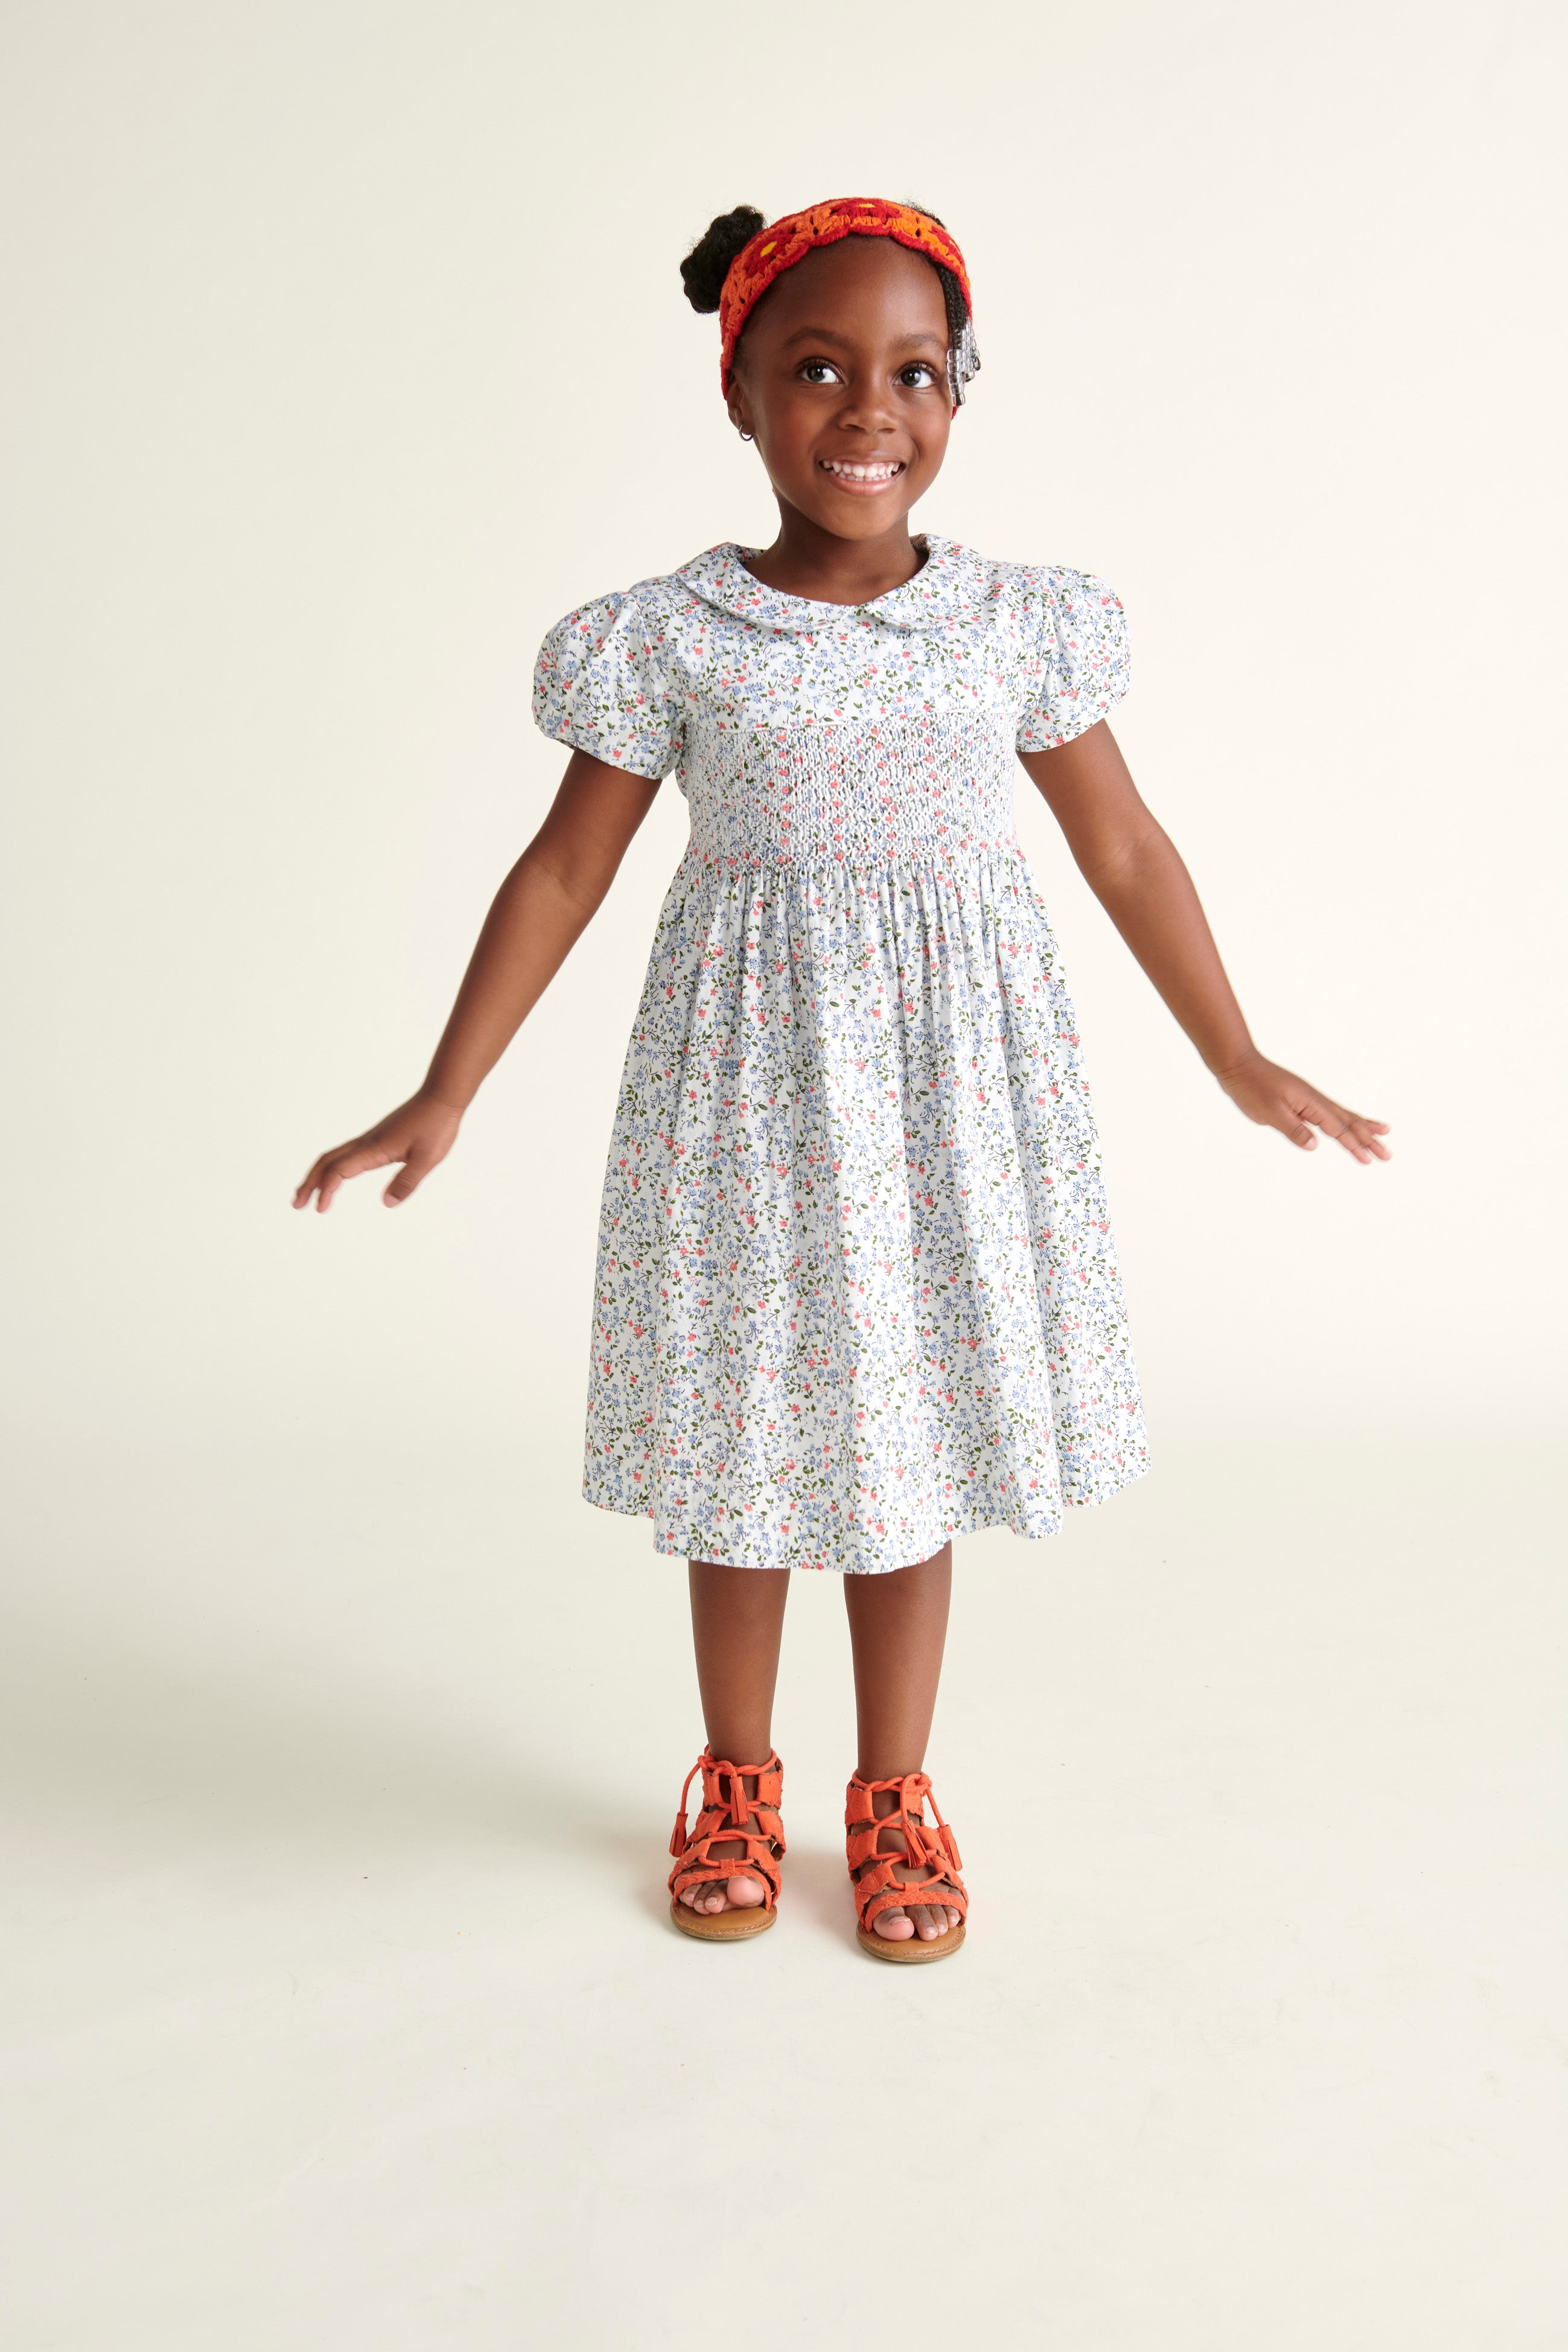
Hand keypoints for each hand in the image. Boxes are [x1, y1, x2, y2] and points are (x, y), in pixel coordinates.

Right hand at [292, 1091, 462, 1211]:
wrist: (441, 1097)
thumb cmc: (436, 1126)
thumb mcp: (427, 1159)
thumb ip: (407, 1182)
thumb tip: (387, 1204)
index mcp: (374, 1149)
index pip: (340, 1171)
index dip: (326, 1190)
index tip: (320, 1210)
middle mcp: (366, 1143)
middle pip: (327, 1162)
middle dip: (309, 1183)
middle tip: (297, 1204)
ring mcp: (370, 1139)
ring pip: (334, 1156)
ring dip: (318, 1174)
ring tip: (308, 1193)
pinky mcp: (377, 1138)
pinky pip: (346, 1153)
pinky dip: (333, 1167)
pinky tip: (338, 1177)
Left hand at [1215, 1052, 1390, 1163]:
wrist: (1239, 1065)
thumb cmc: (1251, 1089)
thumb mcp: (1269, 1113)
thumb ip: (1292, 1129)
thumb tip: (1315, 1145)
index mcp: (1310, 1104)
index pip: (1338, 1130)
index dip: (1354, 1146)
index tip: (1369, 1160)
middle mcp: (1316, 1100)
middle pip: (1349, 1122)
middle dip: (1369, 1139)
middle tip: (1388, 1154)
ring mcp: (1311, 1098)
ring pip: (1344, 1116)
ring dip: (1363, 1127)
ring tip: (1384, 1132)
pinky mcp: (1304, 1099)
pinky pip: (1331, 1112)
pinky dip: (1345, 1119)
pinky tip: (1349, 1123)